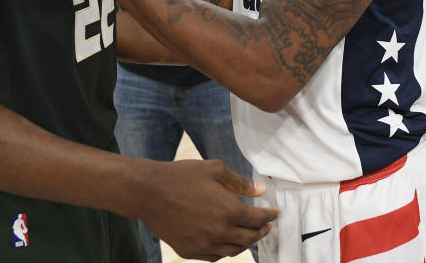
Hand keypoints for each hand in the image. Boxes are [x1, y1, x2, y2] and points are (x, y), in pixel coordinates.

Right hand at [138, 159, 278, 260]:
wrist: (149, 192)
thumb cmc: (181, 176)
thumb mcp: (214, 170)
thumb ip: (240, 183)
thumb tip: (261, 190)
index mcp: (229, 210)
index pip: (258, 218)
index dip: (270, 216)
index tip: (276, 213)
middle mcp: (220, 232)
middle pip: (250, 238)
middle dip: (262, 231)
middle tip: (267, 226)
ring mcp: (205, 245)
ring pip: (234, 250)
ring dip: (245, 242)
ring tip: (249, 234)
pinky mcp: (190, 252)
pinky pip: (215, 256)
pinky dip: (225, 250)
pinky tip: (226, 242)